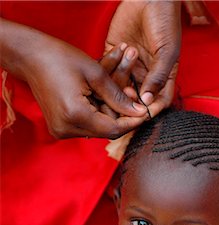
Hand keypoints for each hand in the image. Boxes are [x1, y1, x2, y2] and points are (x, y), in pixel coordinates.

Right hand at [0, 18, 147, 138]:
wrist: (30, 57)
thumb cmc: (61, 58)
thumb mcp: (95, 73)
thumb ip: (118, 96)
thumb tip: (139, 112)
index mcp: (75, 115)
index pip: (113, 129)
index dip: (132, 121)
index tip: (146, 111)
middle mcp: (66, 129)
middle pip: (106, 130)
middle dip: (121, 114)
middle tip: (131, 95)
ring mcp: (61, 131)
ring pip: (98, 128)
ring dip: (110, 112)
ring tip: (117, 92)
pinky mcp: (60, 128)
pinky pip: (87, 125)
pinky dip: (98, 112)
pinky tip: (101, 97)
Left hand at [105, 0, 181, 116]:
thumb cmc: (165, 21)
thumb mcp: (167, 51)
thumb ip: (158, 77)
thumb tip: (148, 101)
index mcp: (162, 77)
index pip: (157, 102)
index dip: (149, 110)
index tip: (141, 111)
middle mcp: (145, 75)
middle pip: (135, 98)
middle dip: (129, 100)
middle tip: (125, 94)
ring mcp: (129, 66)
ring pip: (119, 86)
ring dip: (120, 80)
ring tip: (125, 65)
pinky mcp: (114, 55)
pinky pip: (108, 70)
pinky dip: (109, 66)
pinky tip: (119, 52)